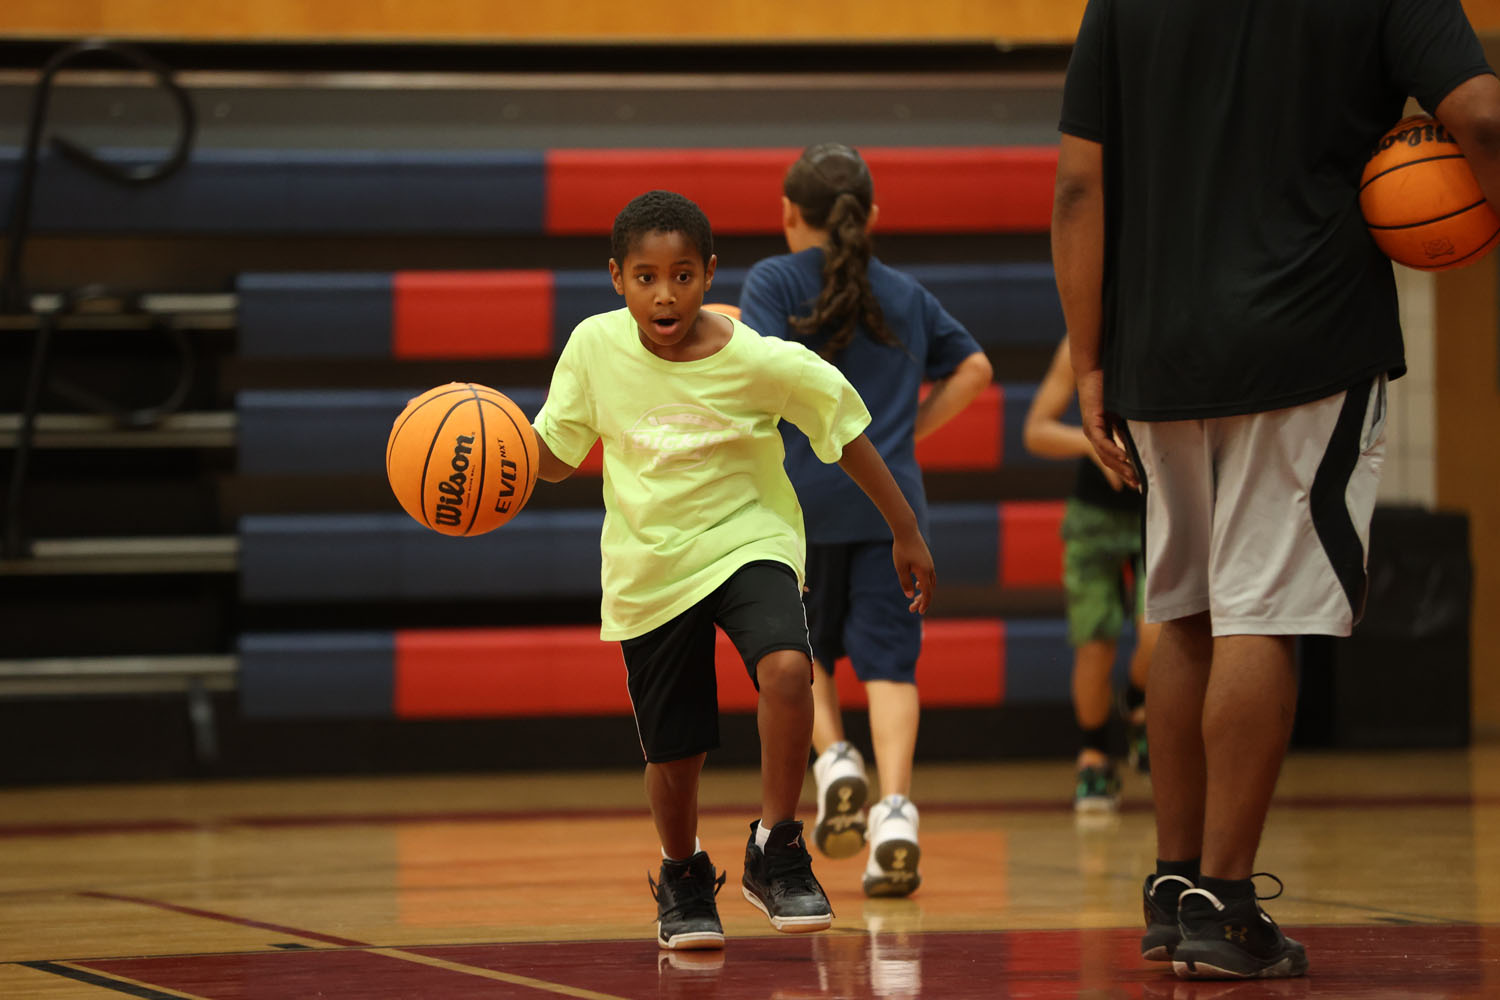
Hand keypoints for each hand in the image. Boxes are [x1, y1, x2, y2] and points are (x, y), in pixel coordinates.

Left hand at [891, 530, 935, 613]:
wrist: (907, 531)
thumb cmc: (902, 549)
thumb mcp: (900, 568)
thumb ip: (905, 582)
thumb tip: (910, 596)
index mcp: (924, 572)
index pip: (927, 593)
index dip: (924, 604)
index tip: (919, 612)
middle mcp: (930, 569)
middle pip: (929, 589)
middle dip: (922, 600)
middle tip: (911, 608)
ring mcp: (930, 564)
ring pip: (930, 583)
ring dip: (924, 592)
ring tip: (915, 599)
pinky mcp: (927, 560)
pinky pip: (929, 576)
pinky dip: (925, 583)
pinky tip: (917, 584)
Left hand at [1076, 368, 1138, 490]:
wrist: (1091, 370)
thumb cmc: (1108, 387)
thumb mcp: (1122, 410)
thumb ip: (1129, 423)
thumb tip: (1146, 433)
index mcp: (1102, 432)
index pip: (1113, 456)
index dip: (1125, 469)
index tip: (1138, 481)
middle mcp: (1095, 434)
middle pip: (1109, 460)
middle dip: (1124, 474)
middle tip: (1138, 486)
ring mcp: (1092, 430)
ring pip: (1106, 454)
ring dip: (1121, 466)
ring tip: (1134, 476)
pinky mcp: (1092, 422)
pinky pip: (1103, 442)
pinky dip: (1114, 451)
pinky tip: (1125, 458)